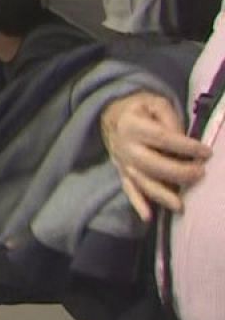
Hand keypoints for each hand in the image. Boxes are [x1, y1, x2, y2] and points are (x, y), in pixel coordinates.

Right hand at [100, 91, 210, 221]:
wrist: (111, 114)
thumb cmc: (140, 107)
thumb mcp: (155, 102)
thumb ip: (170, 119)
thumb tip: (183, 140)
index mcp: (132, 124)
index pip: (162, 138)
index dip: (186, 146)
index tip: (207, 152)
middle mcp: (125, 146)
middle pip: (151, 164)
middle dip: (178, 172)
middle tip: (200, 173)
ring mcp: (122, 161)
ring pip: (141, 181)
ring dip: (161, 194)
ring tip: (181, 206)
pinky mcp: (122, 172)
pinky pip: (128, 189)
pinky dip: (137, 204)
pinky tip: (148, 217)